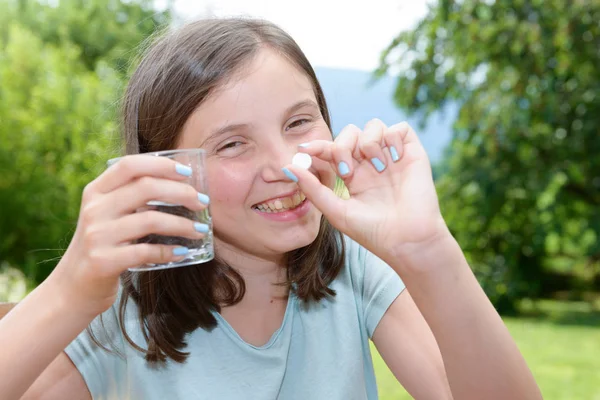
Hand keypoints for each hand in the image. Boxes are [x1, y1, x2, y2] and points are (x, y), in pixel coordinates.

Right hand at [48, 156, 209, 317]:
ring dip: (182, 224)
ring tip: (201, 230)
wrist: (72, 288)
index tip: (187, 173)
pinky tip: (183, 252)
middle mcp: (94, 209)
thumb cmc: (103, 246)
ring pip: (151, 220)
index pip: (130, 165)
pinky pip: (146, 252)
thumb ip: (131, 198)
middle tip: (203, 203)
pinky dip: (169, 252)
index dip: (161, 165)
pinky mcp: (103, 261)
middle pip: (146, 188)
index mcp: (96, 191)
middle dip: (181, 193)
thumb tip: (181, 186)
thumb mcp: (108, 215)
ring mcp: (97, 235)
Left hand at [284, 119, 449, 267]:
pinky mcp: (412, 154)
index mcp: (353, 175)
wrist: (407, 241)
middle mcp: (371, 163)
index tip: (304, 150)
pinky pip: (399, 128)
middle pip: (350, 133)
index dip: (318, 146)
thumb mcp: (336, 211)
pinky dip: (392, 138)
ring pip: (373, 125)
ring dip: (368, 142)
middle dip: (342, 145)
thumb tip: (288, 168)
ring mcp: (391, 157)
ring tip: (376, 167)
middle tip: (347, 171)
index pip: (332, 150)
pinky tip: (392, 160)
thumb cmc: (373, 232)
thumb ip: (313, 189)